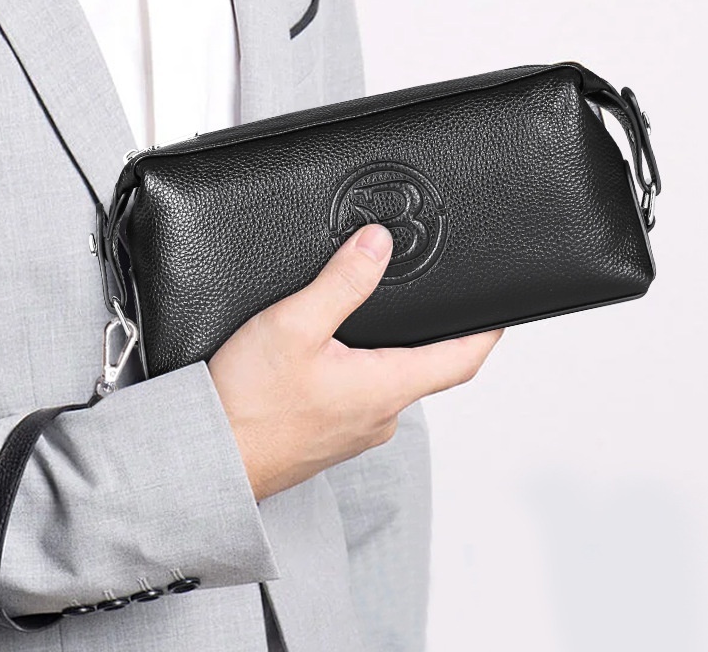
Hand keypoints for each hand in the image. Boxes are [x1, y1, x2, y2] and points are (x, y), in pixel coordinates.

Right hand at [208, 223, 502, 501]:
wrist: (207, 462)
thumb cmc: (247, 405)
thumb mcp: (295, 325)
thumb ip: (342, 282)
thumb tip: (377, 244)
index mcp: (385, 389)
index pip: (461, 360)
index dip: (485, 332)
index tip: (500, 311)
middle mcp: (380, 417)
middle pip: (425, 370)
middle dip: (427, 336)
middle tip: (424, 304)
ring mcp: (355, 433)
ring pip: (388, 384)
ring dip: (386, 355)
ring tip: (367, 323)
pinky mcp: (330, 439)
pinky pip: (360, 400)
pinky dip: (358, 374)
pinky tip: (328, 360)